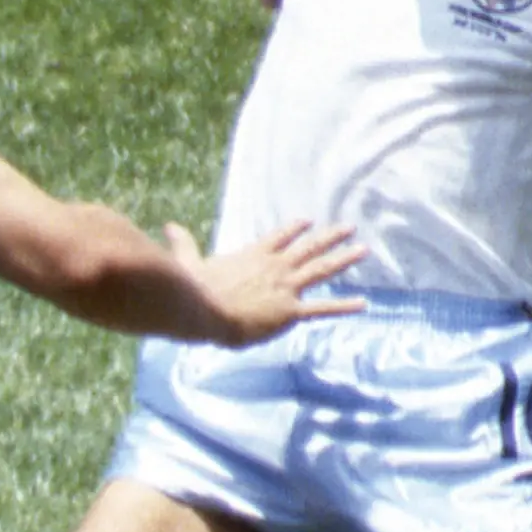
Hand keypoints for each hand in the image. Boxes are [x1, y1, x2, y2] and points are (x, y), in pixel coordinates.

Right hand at [180, 217, 367, 344]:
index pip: (279, 237)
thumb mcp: (190, 260)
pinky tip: (363, 304)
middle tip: (349, 228)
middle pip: (308, 247)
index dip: (294, 229)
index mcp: (253, 255)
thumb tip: (168, 225)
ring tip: (363, 250)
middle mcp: (275, 266)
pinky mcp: (290, 310)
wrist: (206, 310)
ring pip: (321, 268)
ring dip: (343, 258)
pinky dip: (344, 306)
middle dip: (330, 237)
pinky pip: (323, 308)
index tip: (307, 221)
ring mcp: (286, 287)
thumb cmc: (195, 288)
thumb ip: (183, 242)